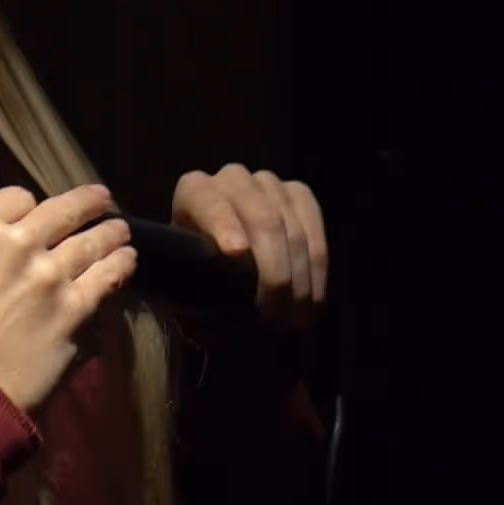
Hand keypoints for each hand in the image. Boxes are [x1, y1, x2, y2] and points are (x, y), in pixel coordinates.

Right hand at [0, 183, 136, 414]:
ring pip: (92, 241)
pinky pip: (108, 276)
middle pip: (63, 210)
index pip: (18, 196)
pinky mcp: (76, 306)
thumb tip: (33, 238)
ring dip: (112, 233)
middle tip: (103, 199)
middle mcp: (16, 241)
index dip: (33, 205)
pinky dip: (121, 265)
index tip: (39, 214)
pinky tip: (127, 260)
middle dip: (89, 202)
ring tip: (122, 231)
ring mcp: (50, 272)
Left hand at [170, 163, 330, 334]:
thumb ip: (194, 297)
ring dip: (298, 281)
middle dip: (274, 273)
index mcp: (194, 192)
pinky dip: (317, 271)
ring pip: (294, 230)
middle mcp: (233, 179)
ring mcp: (269, 183)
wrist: (220, 254)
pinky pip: (315, 231)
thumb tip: (211, 326)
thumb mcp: (186, 283)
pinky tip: (312, 302)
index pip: (209, 202)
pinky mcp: (298, 193)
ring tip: (295, 321)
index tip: (236, 252)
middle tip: (275, 318)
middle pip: (263, 220)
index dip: (224, 225)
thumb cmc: (198, 271)